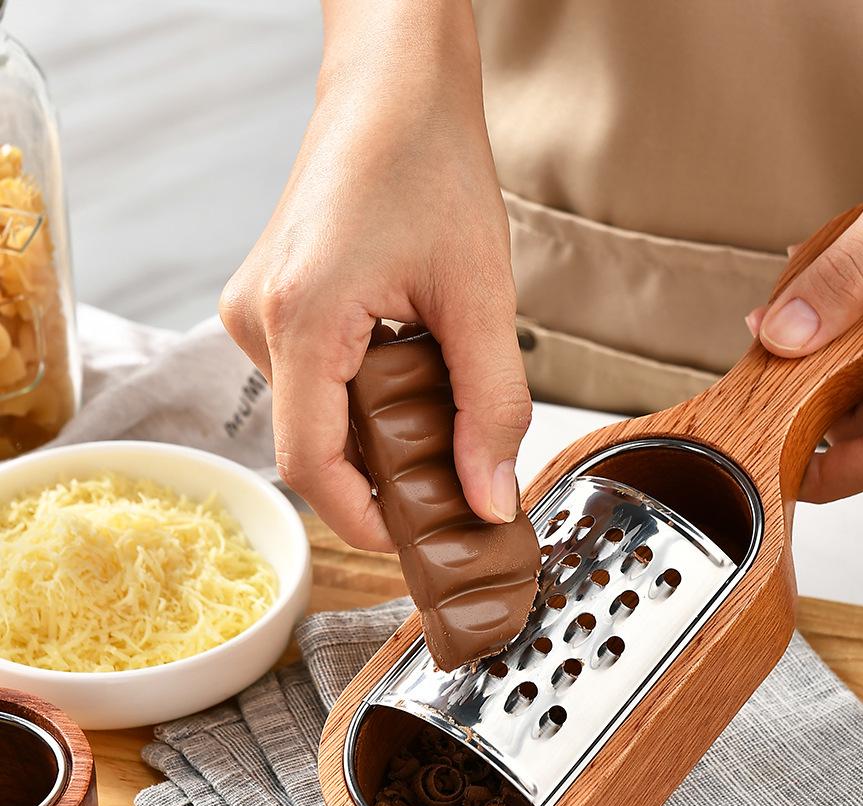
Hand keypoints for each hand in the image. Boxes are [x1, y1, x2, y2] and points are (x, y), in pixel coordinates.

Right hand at [219, 1, 529, 550]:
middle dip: (380, 480)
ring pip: (311, 415)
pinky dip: (358, 401)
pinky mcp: (270, 303)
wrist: (393, 88)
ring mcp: (255, 311)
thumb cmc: (429, 162)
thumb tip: (488, 496)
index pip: (312, 464)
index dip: (363, 519)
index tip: (413, 543)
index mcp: (300, 319)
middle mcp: (257, 319)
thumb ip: (490, 406)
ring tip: (438, 427)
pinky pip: (309, 381)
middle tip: (449, 491)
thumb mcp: (481, 296)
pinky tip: (407, 384)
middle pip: (312, 445)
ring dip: (373, 437)